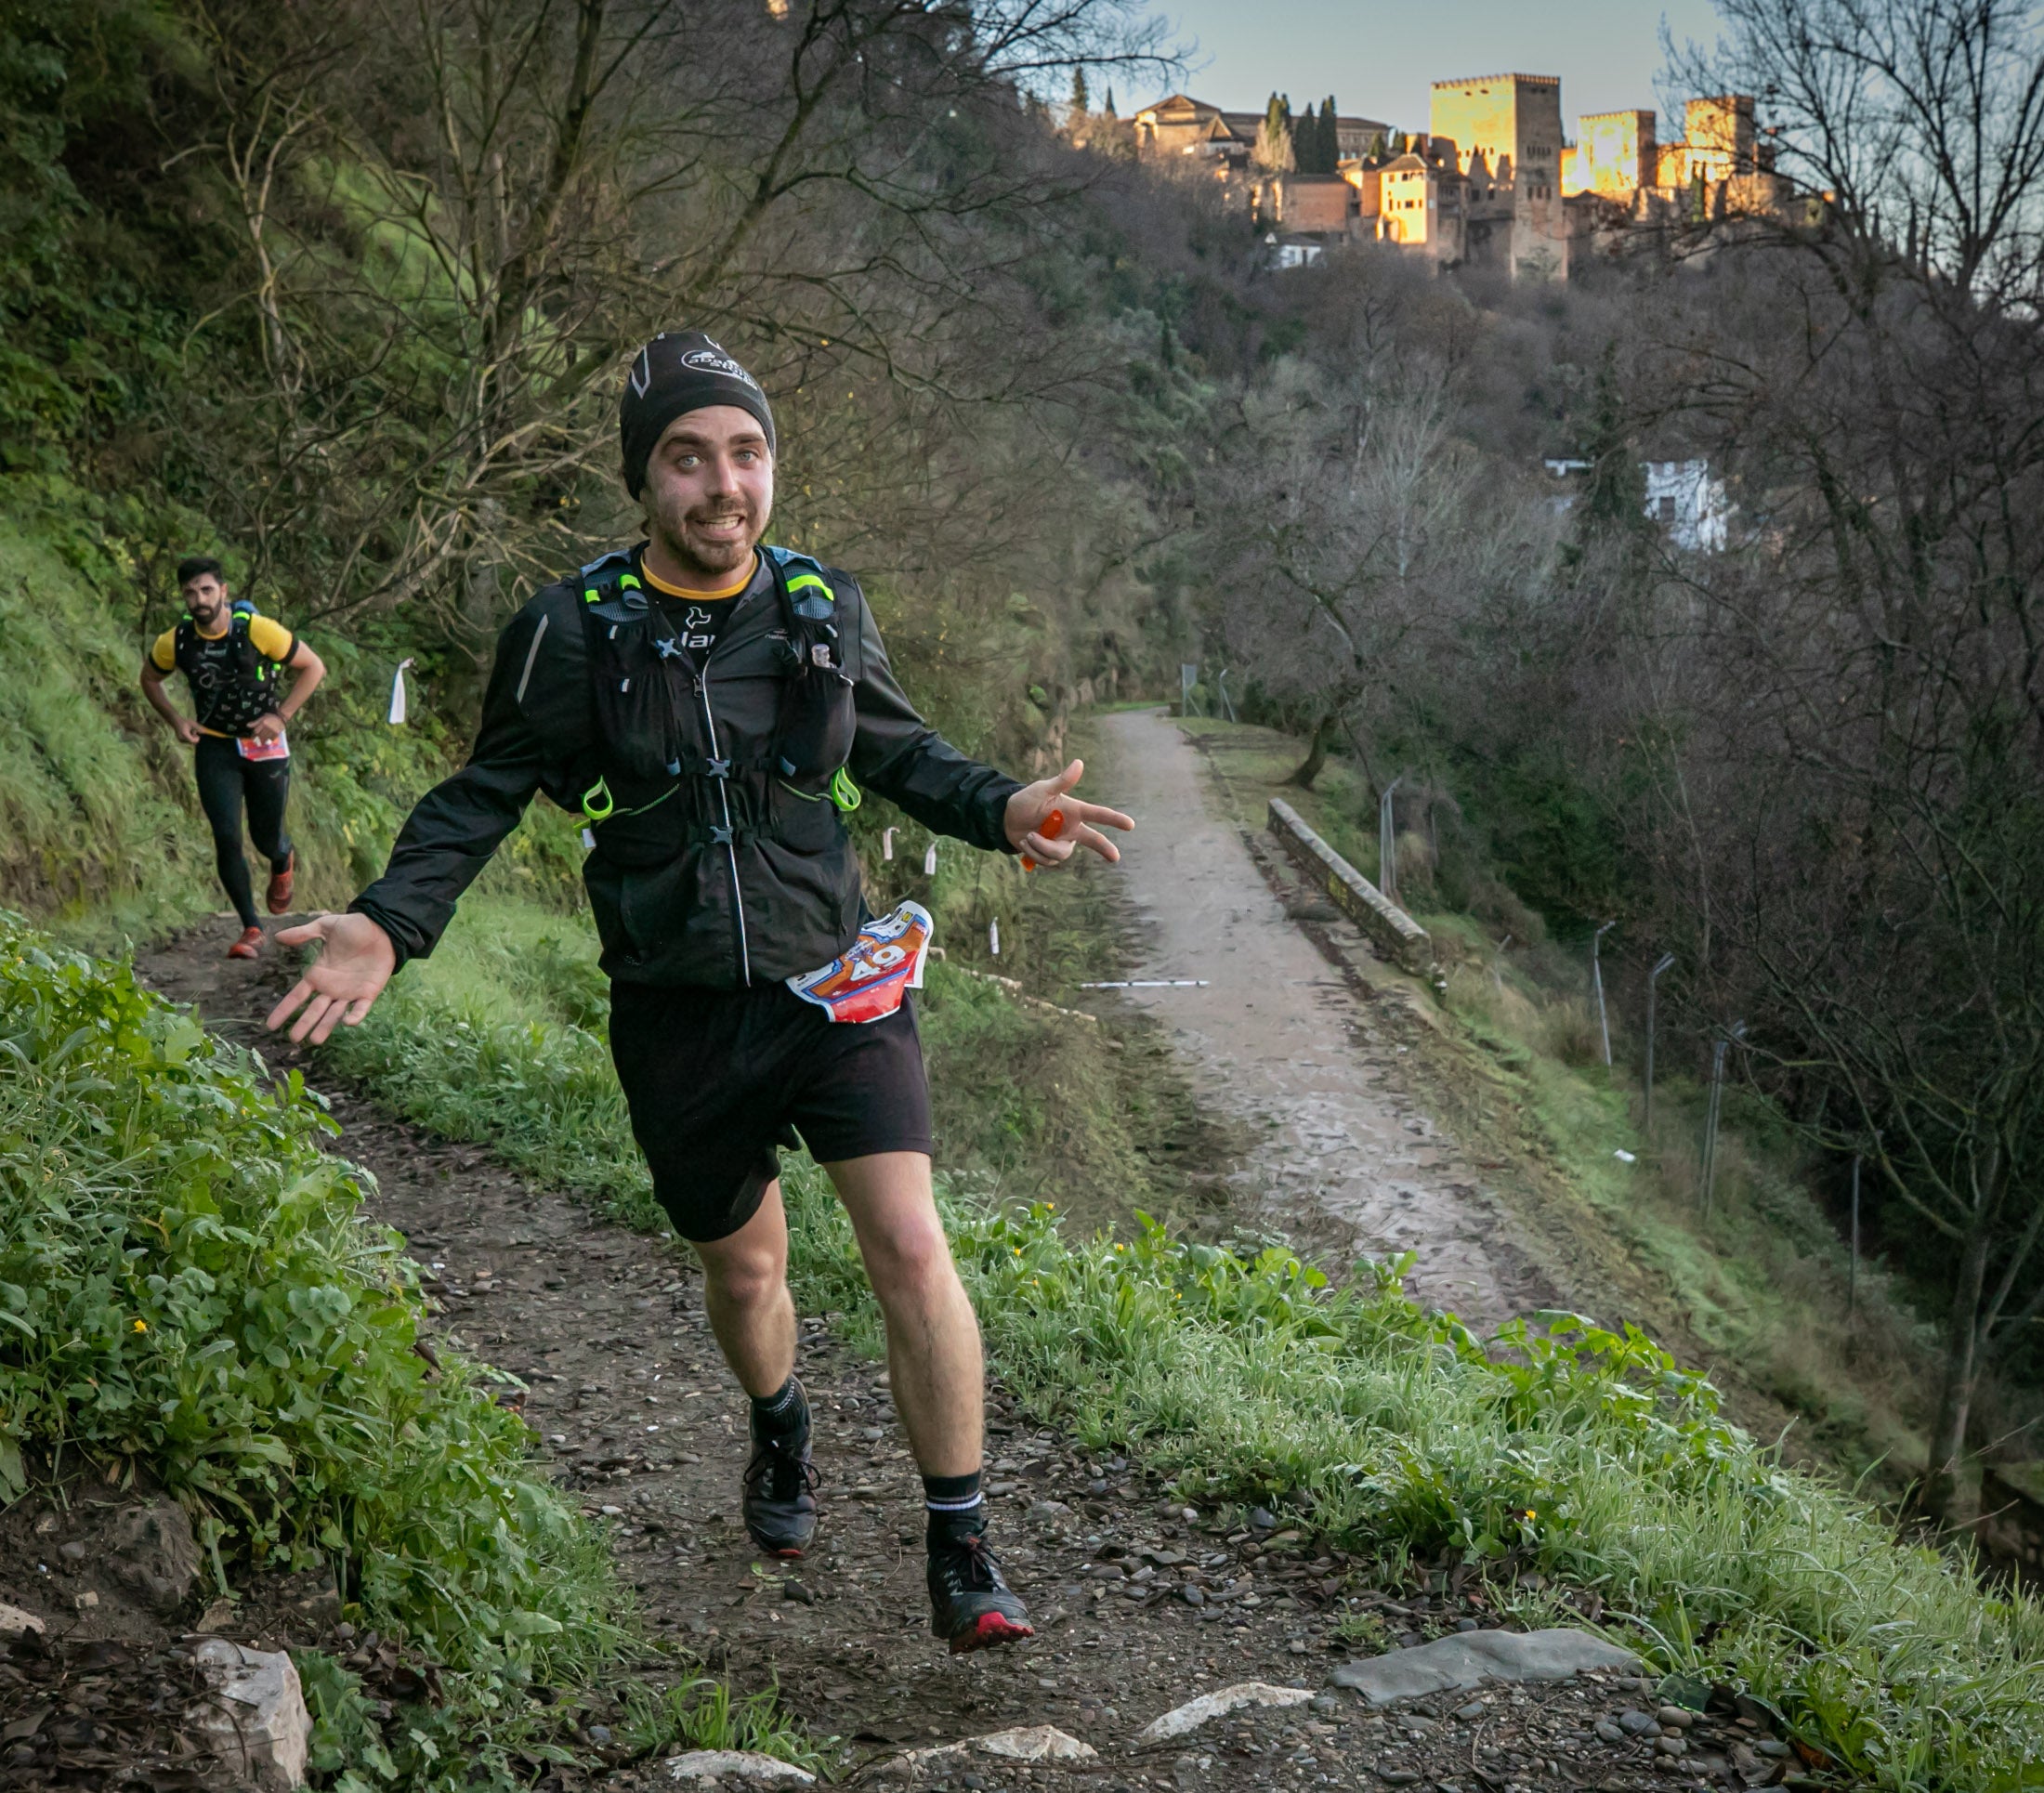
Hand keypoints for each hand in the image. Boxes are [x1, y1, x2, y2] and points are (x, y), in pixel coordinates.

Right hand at [172, 717, 202, 745]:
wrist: (176, 721)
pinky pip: (188, 741)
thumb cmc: (184, 722)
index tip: (197, 735)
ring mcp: (180, 740)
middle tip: (193, 731)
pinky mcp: (180, 740)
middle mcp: (181, 738)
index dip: (197, 739)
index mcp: (184, 734)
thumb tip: (205, 731)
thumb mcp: (192, 724)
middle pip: (192, 742)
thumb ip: (198, 728)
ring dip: (192, 738)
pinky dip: (189, 738)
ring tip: (190, 731)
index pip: (192, 741)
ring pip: (190, 742)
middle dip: (194, 738)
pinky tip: (188, 733)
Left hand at [249, 712, 285, 743]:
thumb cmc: (270, 717)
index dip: (254, 735)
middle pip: (261, 735)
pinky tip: (267, 741)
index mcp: (263, 723)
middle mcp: (268, 727)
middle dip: (258, 739)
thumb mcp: (262, 718)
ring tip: (261, 743)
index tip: (253, 738)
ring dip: (263, 741)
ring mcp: (273, 730)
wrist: (281, 717)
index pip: (257, 731)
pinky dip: (269, 740)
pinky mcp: (277, 733)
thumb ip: (255, 722)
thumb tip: (247, 725)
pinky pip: (272, 738)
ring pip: (266, 738)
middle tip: (255, 742)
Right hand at [266, 912, 397, 1043]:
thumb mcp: (325, 927)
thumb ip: (303, 933)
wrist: (382, 927)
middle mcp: (332, 987)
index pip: (297, 996)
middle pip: (314, 1010)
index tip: (271, 1025)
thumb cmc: (354, 927)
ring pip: (334, 1014)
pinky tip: (347, 1022)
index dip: (285, 1010)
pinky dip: (355, 1016)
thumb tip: (277, 936)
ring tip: (315, 1040)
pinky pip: (360, 1008)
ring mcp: (350, 992)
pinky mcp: (369, 992)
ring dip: (326, 1027)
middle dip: (304, 1024)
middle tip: (294, 1038)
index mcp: (318, 974)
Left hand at [1003, 759, 1133, 866]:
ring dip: (1041, 846)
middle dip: (1104, 848)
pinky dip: (1034, 853)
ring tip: (1027, 835)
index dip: (1114, 819)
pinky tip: (1026, 842)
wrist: (1007, 819)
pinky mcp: (1051, 855)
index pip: (1098, 814)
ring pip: (1060, 854)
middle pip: (1094, 840)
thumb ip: (1062, 781)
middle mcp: (1071, 828)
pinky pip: (1047, 860)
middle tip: (1115, 857)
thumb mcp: (1042, 790)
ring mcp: (1062, 843)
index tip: (1130, 825)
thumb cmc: (1026, 801)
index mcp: (1074, 811)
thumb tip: (1079, 762)